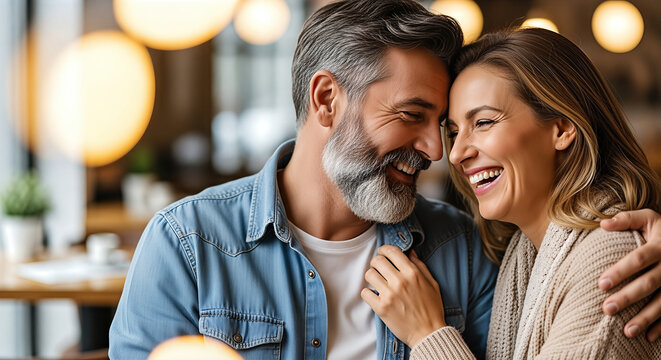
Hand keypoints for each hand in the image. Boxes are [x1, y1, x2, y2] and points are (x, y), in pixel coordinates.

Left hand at [361, 245, 444, 346]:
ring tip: (377, 282)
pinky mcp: (381, 308)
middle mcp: (400, 281)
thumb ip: (420, 266)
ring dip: (371, 277)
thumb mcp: (432, 284)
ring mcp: (389, 295)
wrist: (429, 333)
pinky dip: (368, 293)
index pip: (391, 251)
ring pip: (369, 275)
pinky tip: (374, 295)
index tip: (383, 253)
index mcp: (412, 273)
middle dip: (376, 262)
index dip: (384, 249)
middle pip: (377, 261)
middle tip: (379, 269)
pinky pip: (365, 293)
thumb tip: (410, 252)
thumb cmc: (432, 309)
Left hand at [598, 209, 660, 340]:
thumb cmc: (660, 230)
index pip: (639, 259)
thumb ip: (627, 219)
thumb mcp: (648, 218)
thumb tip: (602, 223)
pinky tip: (649, 337)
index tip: (601, 284)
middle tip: (607, 309)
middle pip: (649, 283)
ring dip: (646, 318)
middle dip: (629, 297)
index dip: (621, 271)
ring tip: (627, 331)